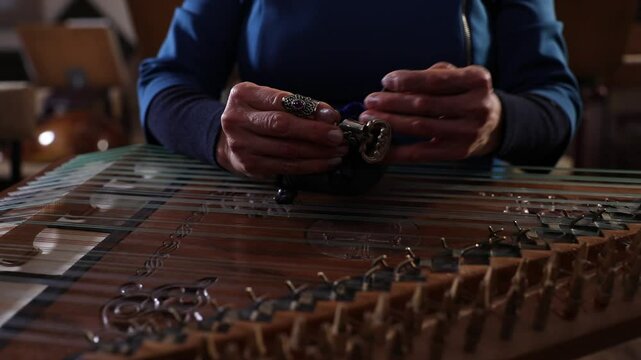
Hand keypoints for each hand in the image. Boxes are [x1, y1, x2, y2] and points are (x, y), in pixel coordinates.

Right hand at [217, 82, 346, 177]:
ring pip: (287, 150)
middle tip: (338, 136)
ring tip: (337, 150)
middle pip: (282, 126)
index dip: (309, 109)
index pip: (280, 100)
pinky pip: (286, 166)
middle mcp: (237, 119)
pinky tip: (326, 162)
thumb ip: (296, 105)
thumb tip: (329, 116)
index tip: (332, 116)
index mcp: (243, 95)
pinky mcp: (249, 165)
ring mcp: (241, 144)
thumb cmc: (256, 116)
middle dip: (315, 132)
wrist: (226, 140)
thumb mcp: (268, 100)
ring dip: (318, 152)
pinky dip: (310, 165)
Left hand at [361, 63, 502, 163]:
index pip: (437, 80)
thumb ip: (433, 75)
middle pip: (425, 104)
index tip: (386, 80)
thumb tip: (394, 85)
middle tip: (370, 100)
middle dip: (392, 102)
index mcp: (477, 81)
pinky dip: (395, 152)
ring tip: (369, 118)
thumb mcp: (461, 77)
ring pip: (419, 127)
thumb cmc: (468, 96)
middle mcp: (476, 107)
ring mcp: (467, 132)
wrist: (495, 125)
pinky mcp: (457, 153)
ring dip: (389, 123)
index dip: (409, 80)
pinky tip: (376, 147)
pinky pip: (419, 153)